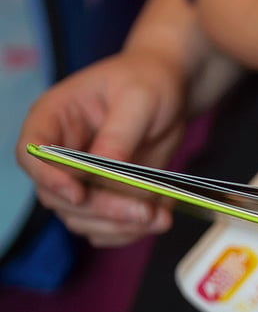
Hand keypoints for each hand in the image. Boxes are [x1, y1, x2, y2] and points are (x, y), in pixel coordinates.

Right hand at [15, 50, 186, 246]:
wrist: (171, 91)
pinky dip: (133, 229)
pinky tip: (162, 213)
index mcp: (53, 119)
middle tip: (145, 213)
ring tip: (161, 218)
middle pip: (60, 197)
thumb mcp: (138, 98)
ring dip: (121, 226)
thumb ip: (118, 134)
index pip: (33, 155)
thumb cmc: (149, 82)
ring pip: (84, 219)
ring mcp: (82, 179)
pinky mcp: (106, 196)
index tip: (79, 194)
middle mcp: (60, 154)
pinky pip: (108, 226)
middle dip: (103, 210)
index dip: (51, 178)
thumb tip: (104, 169)